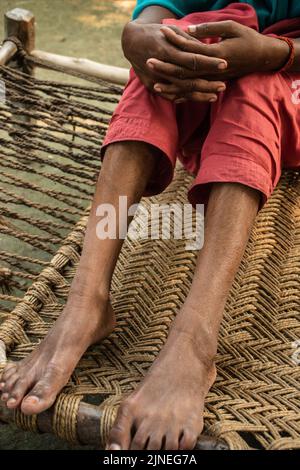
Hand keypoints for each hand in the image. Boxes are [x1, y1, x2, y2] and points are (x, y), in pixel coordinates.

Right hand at [122, 21, 226, 101]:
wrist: (130, 42)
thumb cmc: (155, 33)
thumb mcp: (172, 31)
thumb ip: (189, 42)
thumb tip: (208, 49)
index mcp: (166, 50)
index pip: (192, 59)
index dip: (208, 63)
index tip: (224, 64)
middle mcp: (160, 67)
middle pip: (188, 79)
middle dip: (207, 84)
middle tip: (223, 86)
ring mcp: (154, 79)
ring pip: (180, 91)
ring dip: (199, 95)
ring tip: (214, 96)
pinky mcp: (151, 86)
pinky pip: (169, 96)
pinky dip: (183, 98)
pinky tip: (196, 98)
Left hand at [149, 21, 288, 98]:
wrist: (262, 57)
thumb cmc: (248, 39)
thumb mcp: (231, 28)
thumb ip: (210, 29)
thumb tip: (189, 30)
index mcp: (217, 55)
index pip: (191, 49)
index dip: (175, 41)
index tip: (162, 33)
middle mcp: (214, 71)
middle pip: (185, 71)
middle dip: (166, 67)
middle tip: (148, 61)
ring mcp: (213, 80)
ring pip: (188, 86)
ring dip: (170, 85)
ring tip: (154, 83)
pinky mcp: (213, 85)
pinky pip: (195, 93)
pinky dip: (181, 95)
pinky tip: (169, 95)